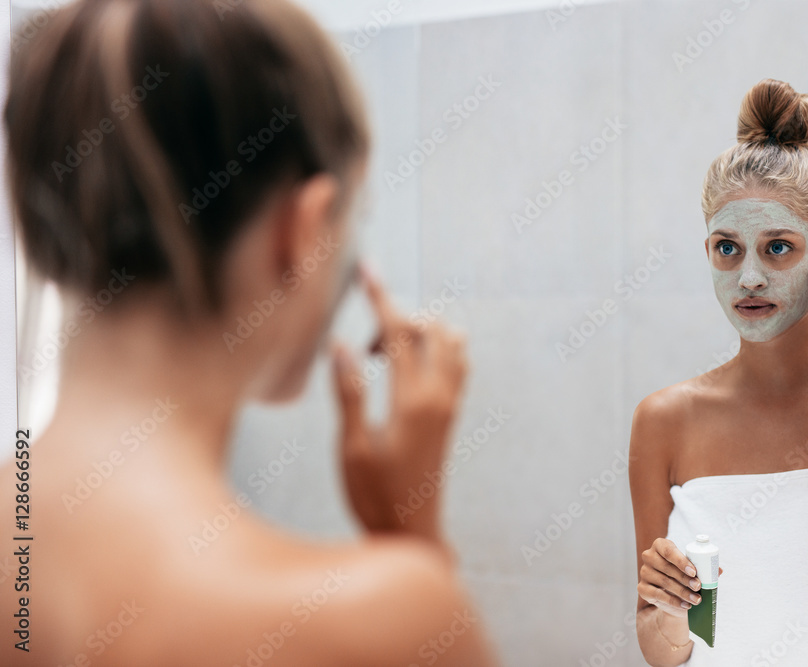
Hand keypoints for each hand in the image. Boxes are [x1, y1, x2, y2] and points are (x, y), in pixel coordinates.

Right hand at [331, 262, 467, 544]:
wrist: (412, 531)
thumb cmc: (376, 495)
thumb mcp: (353, 447)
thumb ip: (350, 393)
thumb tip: (341, 345)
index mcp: (414, 400)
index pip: (401, 333)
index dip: (381, 297)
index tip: (367, 270)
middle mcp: (440, 396)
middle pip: (431, 328)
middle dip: (398, 320)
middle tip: (365, 350)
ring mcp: (450, 404)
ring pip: (450, 343)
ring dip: (419, 334)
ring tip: (383, 359)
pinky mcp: (451, 414)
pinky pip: (456, 364)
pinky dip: (435, 350)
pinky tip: (404, 369)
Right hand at [639, 538, 723, 616]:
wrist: (671, 595)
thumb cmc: (683, 576)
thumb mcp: (692, 569)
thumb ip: (705, 567)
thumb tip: (718, 570)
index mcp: (660, 545)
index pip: (668, 550)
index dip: (681, 561)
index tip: (694, 572)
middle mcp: (649, 556)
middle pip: (667, 567)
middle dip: (685, 579)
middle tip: (698, 587)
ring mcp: (644, 572)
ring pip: (664, 582)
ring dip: (682, 592)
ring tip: (696, 599)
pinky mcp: (642, 588)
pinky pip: (657, 595)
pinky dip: (673, 601)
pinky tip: (685, 605)